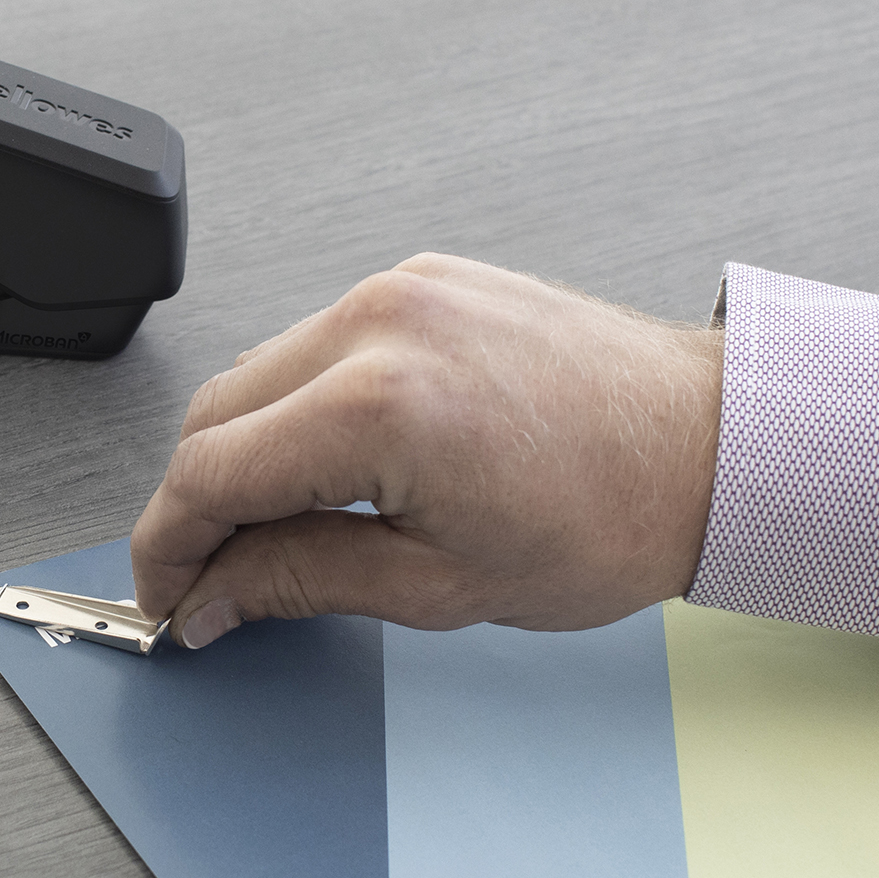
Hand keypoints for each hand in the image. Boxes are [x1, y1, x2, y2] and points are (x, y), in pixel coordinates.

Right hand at [129, 253, 722, 646]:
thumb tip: (216, 596)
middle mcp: (377, 323)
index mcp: (378, 404)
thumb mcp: (439, 585)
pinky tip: (328, 464)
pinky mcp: (423, 280)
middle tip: (211, 579)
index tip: (169, 597)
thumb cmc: (610, 517)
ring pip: (258, 372)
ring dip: (244, 451)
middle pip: (215, 414)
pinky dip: (298, 404)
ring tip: (276, 529)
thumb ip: (300, 582)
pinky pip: (317, 342)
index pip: (210, 473)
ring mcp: (400, 289)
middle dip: (196, 504)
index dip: (170, 548)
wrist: (710, 445)